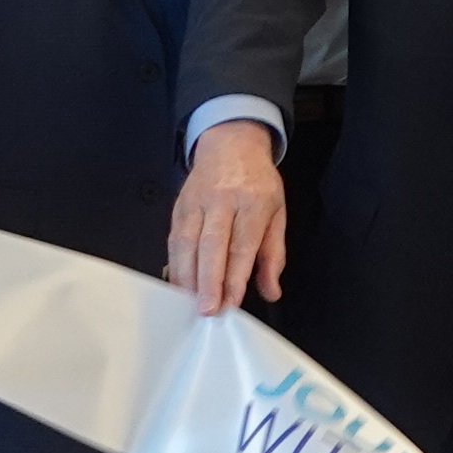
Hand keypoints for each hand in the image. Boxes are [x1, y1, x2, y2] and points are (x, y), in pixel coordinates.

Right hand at [169, 118, 286, 314]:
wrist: (231, 142)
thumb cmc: (257, 182)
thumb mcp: (278, 212)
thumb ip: (274, 255)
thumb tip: (271, 290)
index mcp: (253, 202)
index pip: (242, 245)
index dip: (235, 277)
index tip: (231, 303)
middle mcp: (222, 200)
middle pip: (211, 245)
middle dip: (208, 281)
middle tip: (207, 309)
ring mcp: (197, 201)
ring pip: (187, 242)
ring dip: (187, 276)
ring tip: (190, 303)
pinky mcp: (180, 206)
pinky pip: (174, 238)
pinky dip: (175, 264)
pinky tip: (178, 284)